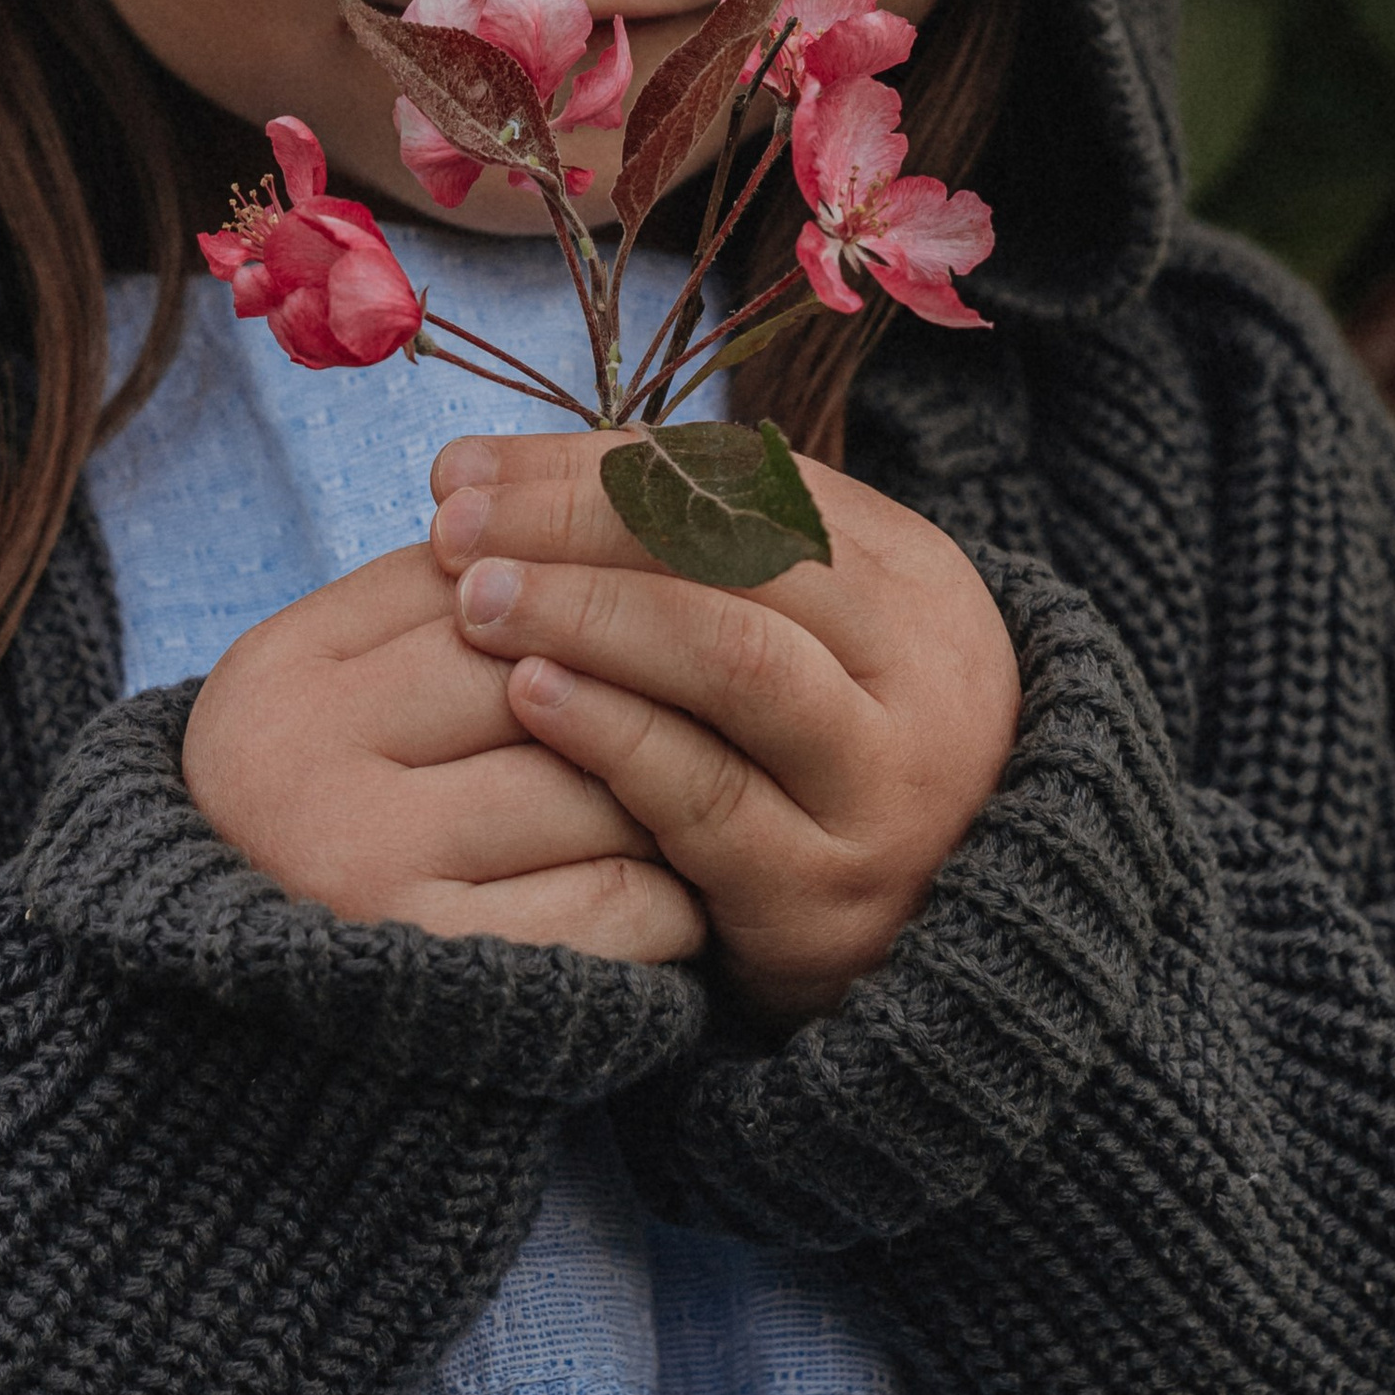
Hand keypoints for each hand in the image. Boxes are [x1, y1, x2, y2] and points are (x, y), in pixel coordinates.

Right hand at [181, 542, 706, 967]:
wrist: (236, 1007)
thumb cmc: (325, 806)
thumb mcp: (337, 679)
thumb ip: (440, 592)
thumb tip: (609, 502)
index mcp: (285, 675)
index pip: (489, 586)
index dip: (604, 585)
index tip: (684, 593)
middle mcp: (307, 772)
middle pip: (551, 681)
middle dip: (659, 680)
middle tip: (745, 684)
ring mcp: (369, 879)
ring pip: (600, 788)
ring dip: (684, 785)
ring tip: (731, 781)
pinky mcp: (448, 976)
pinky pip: (618, 904)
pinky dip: (675, 894)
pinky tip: (690, 887)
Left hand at [426, 431, 1019, 1022]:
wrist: (941, 927)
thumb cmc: (825, 753)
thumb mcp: (812, 635)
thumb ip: (706, 550)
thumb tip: (520, 474)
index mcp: (914, 583)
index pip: (746, 485)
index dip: (598, 466)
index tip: (470, 466)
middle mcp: (920, 676)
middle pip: (744, 559)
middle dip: (582, 526)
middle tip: (454, 527)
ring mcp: (880, 791)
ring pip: (734, 664)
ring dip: (589, 617)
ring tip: (475, 599)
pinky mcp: (820, 895)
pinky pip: (704, 796)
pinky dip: (609, 732)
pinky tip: (529, 692)